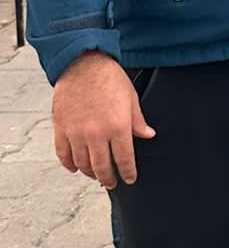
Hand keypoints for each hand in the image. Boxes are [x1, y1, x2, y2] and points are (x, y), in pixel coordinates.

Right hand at [53, 51, 154, 188]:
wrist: (83, 64)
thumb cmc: (110, 78)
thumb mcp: (131, 98)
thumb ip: (138, 121)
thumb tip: (148, 135)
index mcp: (118, 127)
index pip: (124, 159)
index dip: (128, 173)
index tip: (130, 179)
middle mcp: (97, 134)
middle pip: (102, 167)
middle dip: (109, 179)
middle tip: (112, 183)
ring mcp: (77, 133)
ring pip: (82, 164)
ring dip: (90, 173)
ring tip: (95, 176)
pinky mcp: (61, 129)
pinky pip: (63, 154)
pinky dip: (69, 164)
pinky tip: (75, 167)